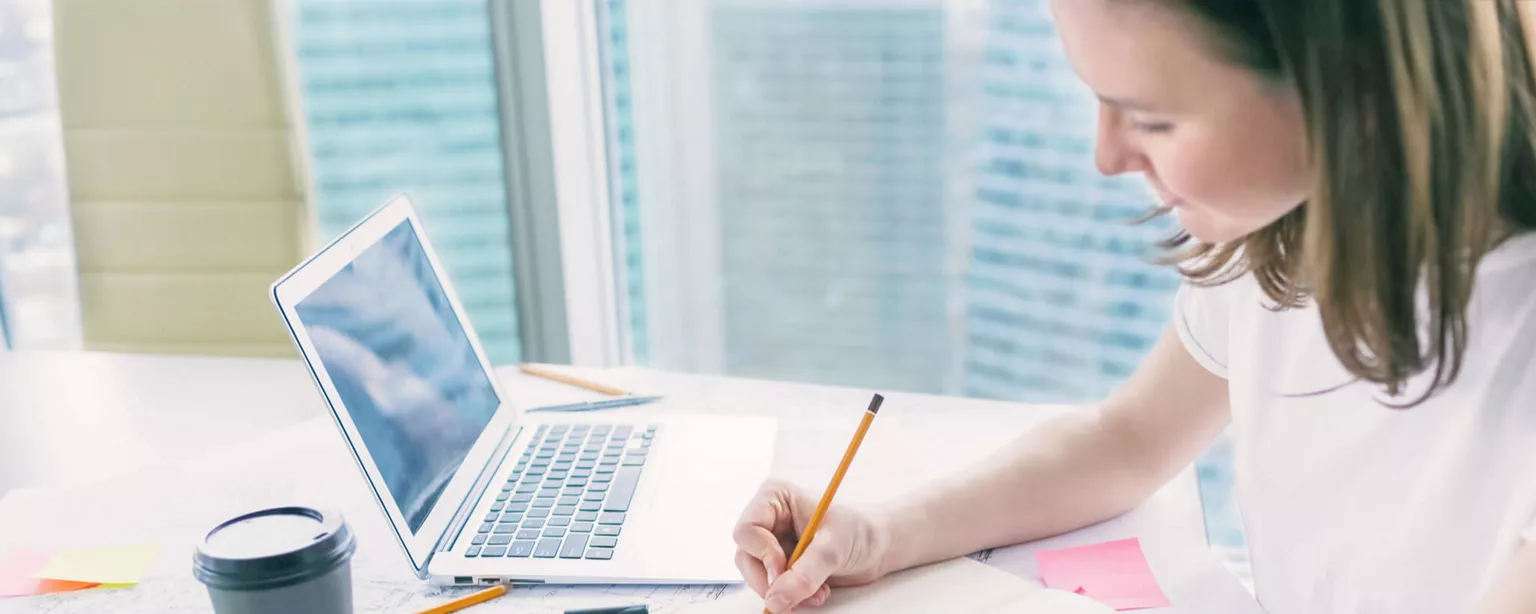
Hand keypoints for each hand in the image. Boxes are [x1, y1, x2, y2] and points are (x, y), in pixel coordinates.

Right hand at [732, 480, 891, 612]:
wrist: (879, 546)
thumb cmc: (861, 531)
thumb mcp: (834, 548)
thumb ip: (804, 574)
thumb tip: (774, 600)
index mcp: (775, 497)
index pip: (746, 530)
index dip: (763, 555)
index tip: (785, 572)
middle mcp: (769, 517)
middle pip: (746, 556)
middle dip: (772, 581)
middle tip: (798, 594)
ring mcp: (773, 541)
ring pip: (756, 575)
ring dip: (785, 592)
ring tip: (817, 594)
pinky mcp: (781, 561)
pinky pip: (772, 586)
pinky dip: (792, 596)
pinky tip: (817, 593)